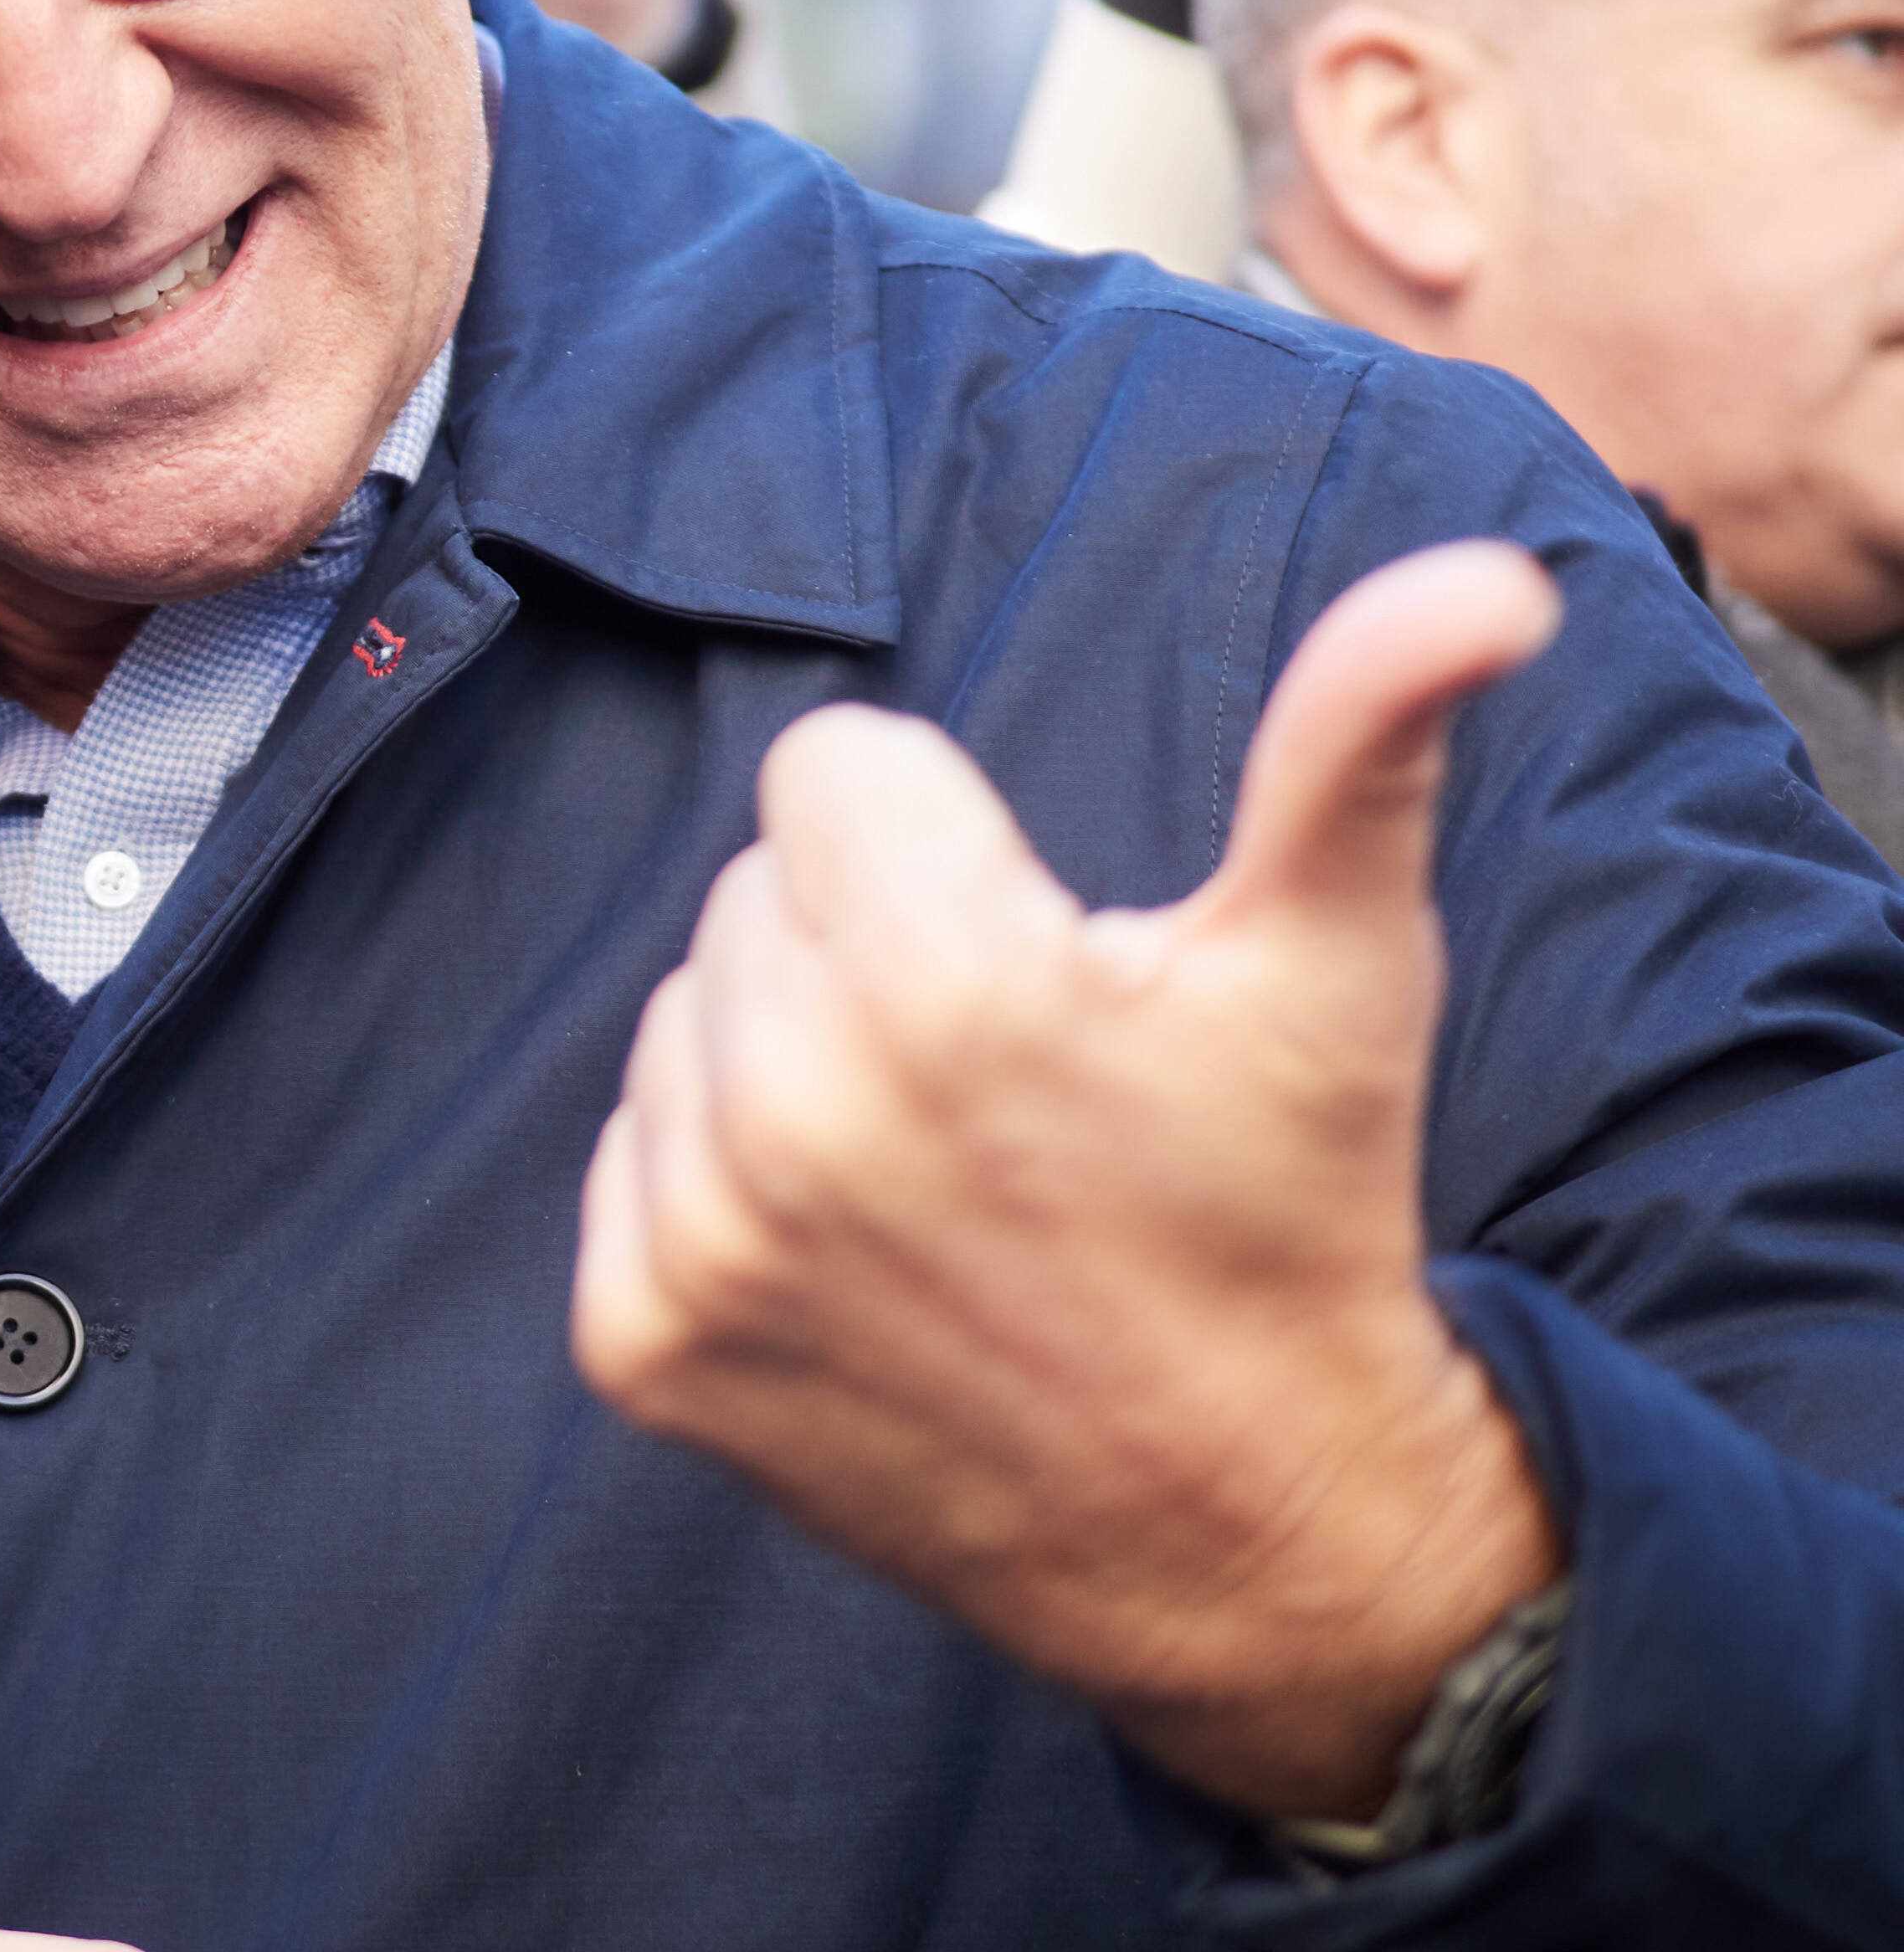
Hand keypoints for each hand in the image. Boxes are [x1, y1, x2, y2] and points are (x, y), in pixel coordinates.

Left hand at [572, 541, 1568, 1820]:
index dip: (945, 839)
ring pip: (685, 1016)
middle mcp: (794, 1111)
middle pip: (754, 889)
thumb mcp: (1340, 962)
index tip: (1039, 951)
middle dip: (869, 946)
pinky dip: (719, 1187)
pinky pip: (627, 1159)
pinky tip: (859, 1252)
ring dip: (789, 1060)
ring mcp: (703, 1241)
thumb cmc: (1293, 1212)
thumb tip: (1482, 580)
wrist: (1258, 1529)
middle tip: (1005, 1075)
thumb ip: (1361, 738)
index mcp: (943, 987)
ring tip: (939, 1163)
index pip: (831, 769)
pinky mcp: (642, 1344)